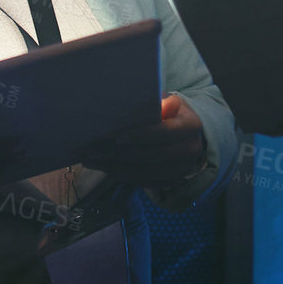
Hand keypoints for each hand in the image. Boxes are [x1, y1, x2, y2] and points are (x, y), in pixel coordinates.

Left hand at [83, 94, 206, 189]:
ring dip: (115, 168)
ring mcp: (182, 169)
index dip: (141, 136)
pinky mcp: (171, 181)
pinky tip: (105, 168)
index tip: (116, 137)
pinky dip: (123, 176)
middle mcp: (190, 150)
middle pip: (152, 156)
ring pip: (145, 172)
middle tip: (94, 151)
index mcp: (190, 126)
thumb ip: (160, 103)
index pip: (165, 133)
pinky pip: (143, 182)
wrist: (188, 134)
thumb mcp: (169, 102)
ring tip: (92, 161)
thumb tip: (157, 105)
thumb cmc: (172, 113)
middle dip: (120, 155)